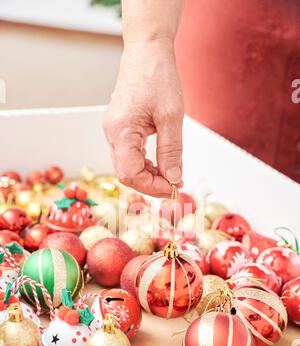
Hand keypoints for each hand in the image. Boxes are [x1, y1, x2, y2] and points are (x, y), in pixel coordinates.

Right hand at [103, 39, 183, 197]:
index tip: (173, 187)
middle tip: (174, 185)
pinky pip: (128, 155)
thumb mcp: (171, 116)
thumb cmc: (157, 77)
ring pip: (126, 166)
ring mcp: (114, 130)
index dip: (152, 186)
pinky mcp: (120, 127)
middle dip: (150, 184)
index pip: (130, 174)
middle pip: (126, 173)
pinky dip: (144, 164)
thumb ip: (171, 151)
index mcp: (120, 131)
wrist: (147, 51)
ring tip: (170, 175)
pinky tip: (159, 164)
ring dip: (147, 175)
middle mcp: (112, 133)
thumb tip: (174, 178)